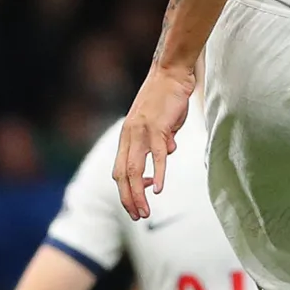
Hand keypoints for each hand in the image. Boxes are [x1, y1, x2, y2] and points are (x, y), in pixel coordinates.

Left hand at [116, 63, 195, 218]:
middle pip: (122, 174)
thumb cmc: (167, 98)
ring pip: (134, 169)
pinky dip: (157, 174)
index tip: (135, 204)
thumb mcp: (161, 124)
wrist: (171, 74)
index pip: (118, 170)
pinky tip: (157, 189)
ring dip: (138, 193)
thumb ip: (162, 140)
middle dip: (128, 199)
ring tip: (145, 211)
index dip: (124, 190)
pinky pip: (157, 156)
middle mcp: (129, 136)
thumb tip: (169, 153)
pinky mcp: (158, 128)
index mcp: (127, 136)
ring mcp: (141, 132)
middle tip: (137, 216)